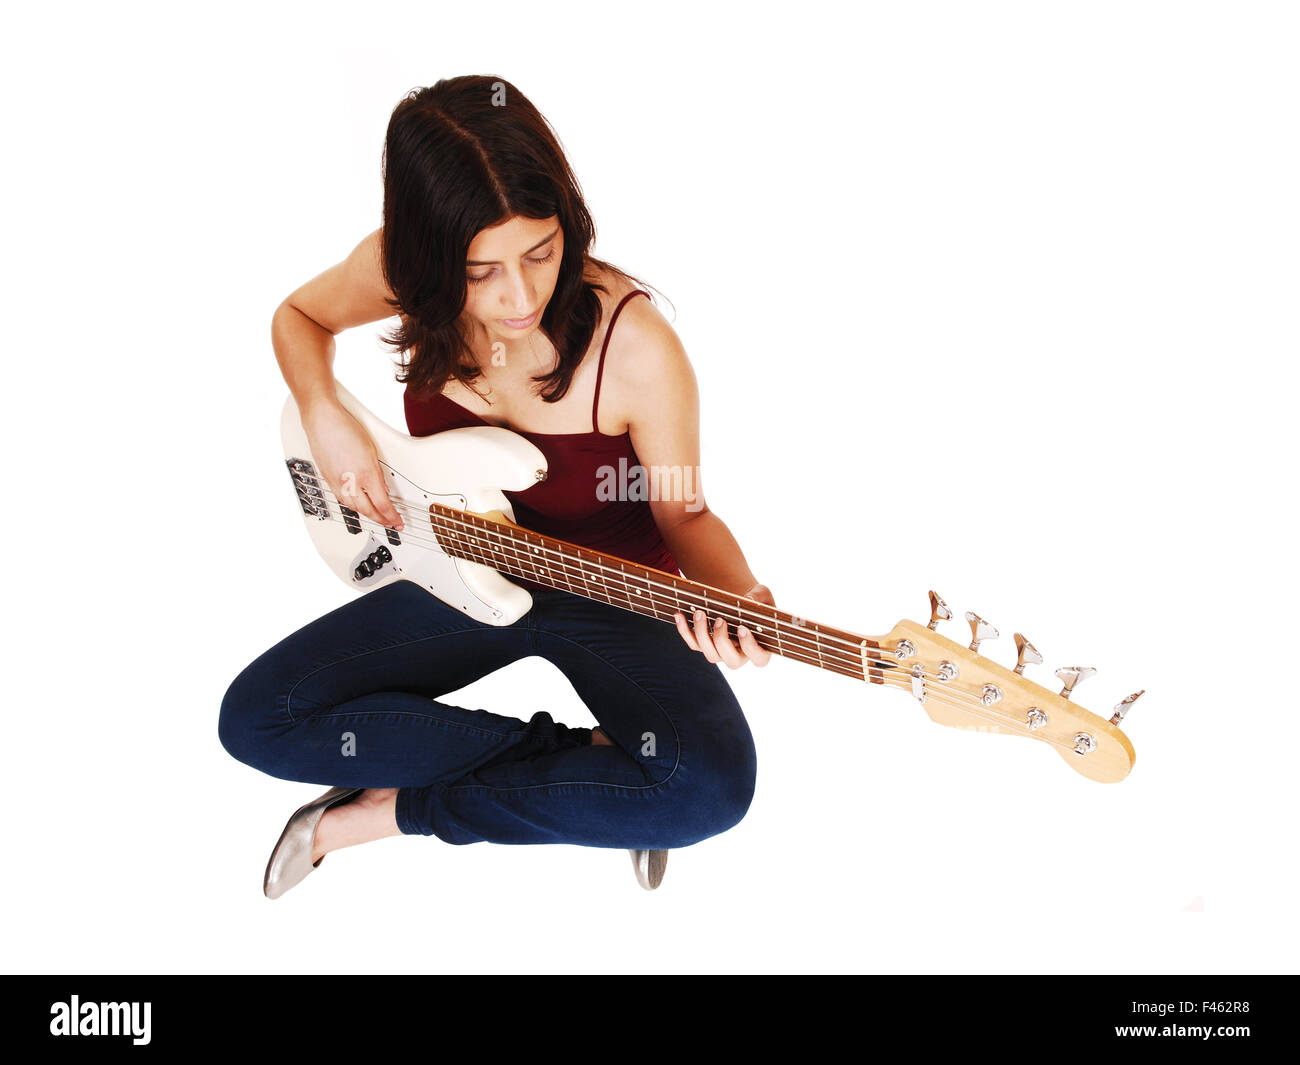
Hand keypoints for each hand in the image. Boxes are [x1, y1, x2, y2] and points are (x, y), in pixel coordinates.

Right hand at [301, 399, 404, 530]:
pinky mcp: (327, 479)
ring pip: (353, 507)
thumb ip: (378, 473)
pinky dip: (352, 505)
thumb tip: (383, 488)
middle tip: (389, 523)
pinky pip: (341, 499)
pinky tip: (356, 504)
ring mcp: (336, 482)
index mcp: (365, 474)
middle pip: (367, 511)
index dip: (391, 517)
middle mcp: (350, 482)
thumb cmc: (345, 428)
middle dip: (380, 520)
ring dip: (366, 514)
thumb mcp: (371, 449)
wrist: (322, 420)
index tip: (397, 521)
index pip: (382, 504)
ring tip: (376, 516)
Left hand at [673, 582, 774, 668]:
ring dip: (702, 634)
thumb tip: (748, 600)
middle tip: (719, 620)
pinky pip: (693, 644)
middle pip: (731, 661)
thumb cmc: (756, 600)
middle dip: (722, 641)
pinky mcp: (704, 646)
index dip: (750, 647)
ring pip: (710, 654)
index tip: (742, 628)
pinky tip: (680, 615)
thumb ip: (759, 597)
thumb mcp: (762, 594)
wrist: (739, 601)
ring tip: (699, 613)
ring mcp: (721, 653)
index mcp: (760, 648)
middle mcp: (741, 655)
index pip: (759, 658)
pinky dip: (685, 631)